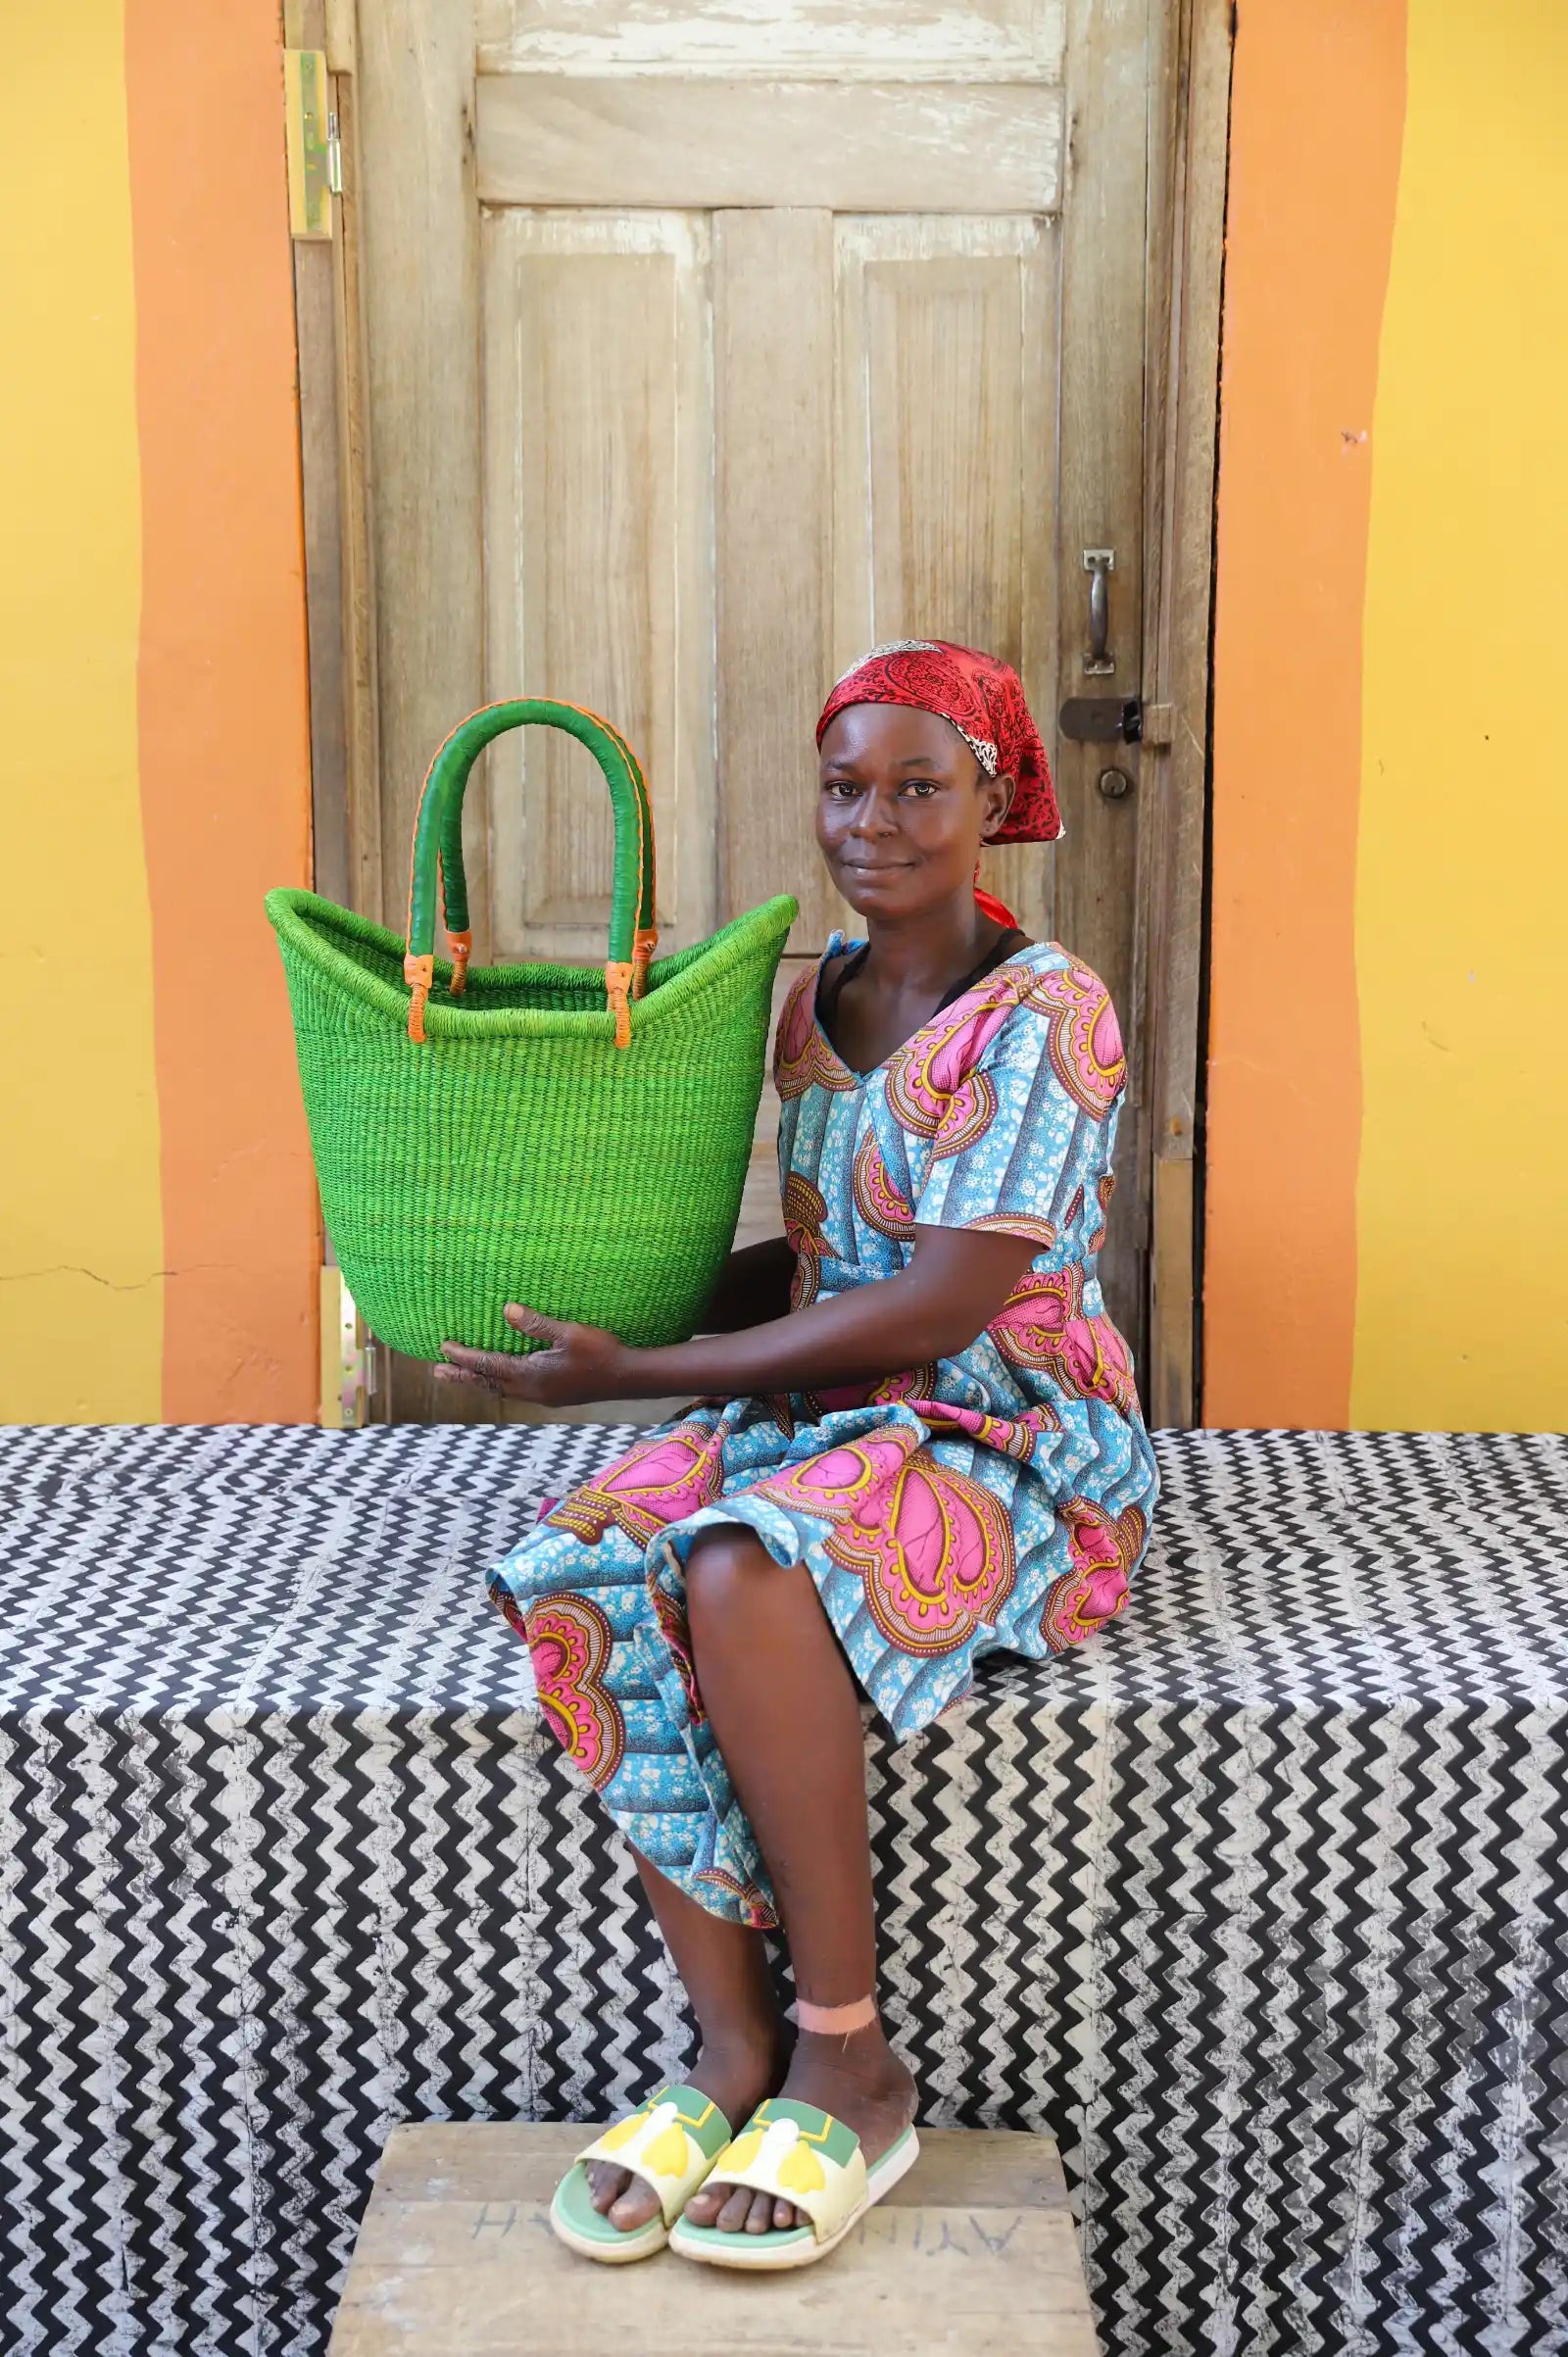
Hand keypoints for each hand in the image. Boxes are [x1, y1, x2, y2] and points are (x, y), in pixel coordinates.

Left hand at [435, 1304, 630, 1405]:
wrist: (627, 1378)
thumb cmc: (600, 1352)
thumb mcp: (569, 1332)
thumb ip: (537, 1323)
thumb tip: (507, 1310)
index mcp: (531, 1374)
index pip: (488, 1365)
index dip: (463, 1357)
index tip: (443, 1348)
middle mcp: (531, 1390)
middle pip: (488, 1383)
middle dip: (462, 1376)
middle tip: (437, 1372)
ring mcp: (541, 1396)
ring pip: (500, 1390)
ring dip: (479, 1381)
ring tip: (461, 1376)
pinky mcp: (551, 1396)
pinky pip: (514, 1392)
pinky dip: (498, 1384)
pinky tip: (500, 1379)